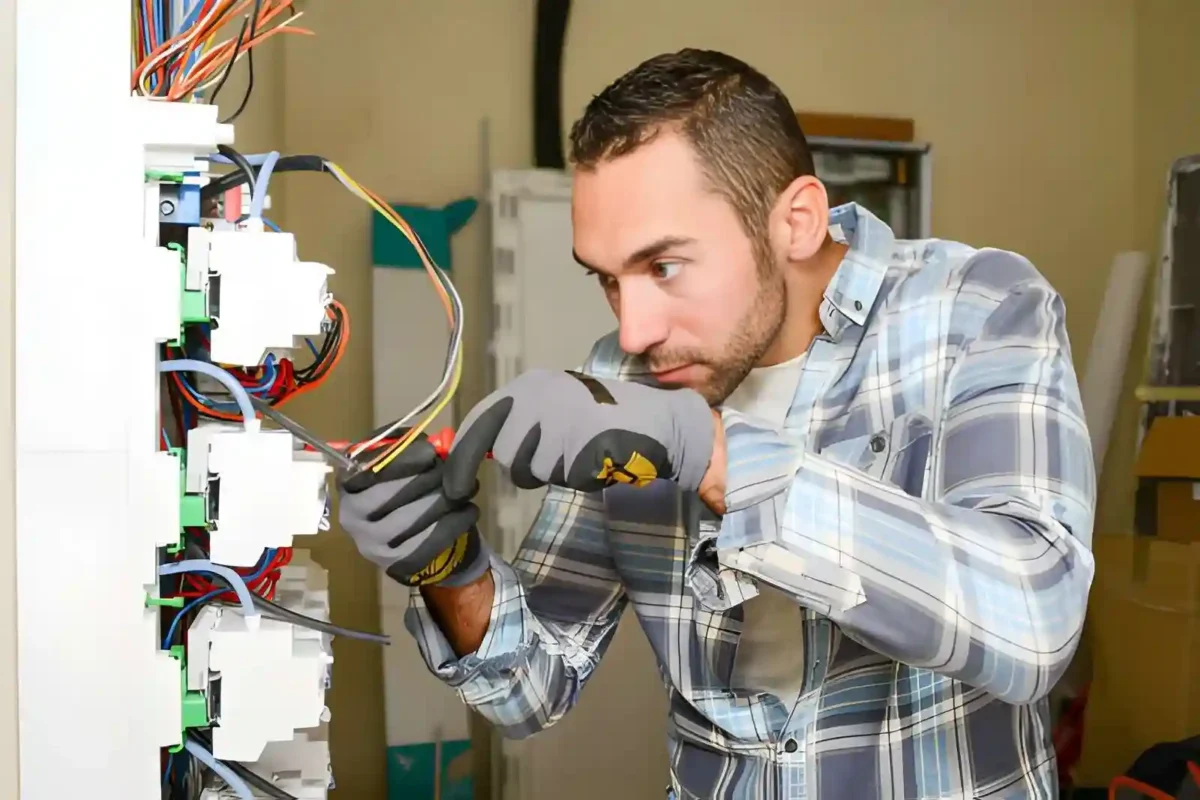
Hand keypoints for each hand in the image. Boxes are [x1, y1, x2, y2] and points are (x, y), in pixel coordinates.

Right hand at [338, 433, 488, 586]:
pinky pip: (428, 542)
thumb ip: (407, 448)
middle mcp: (351, 516)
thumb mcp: (398, 462)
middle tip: (455, 470)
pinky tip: (469, 511)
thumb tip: (434, 444)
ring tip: (468, 489)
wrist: (408, 538)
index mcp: (347, 485)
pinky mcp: (395, 563)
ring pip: (410, 519)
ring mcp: (371, 544)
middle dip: (428, 478)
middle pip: (389, 495)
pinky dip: (454, 523)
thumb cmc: (403, 488)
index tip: (430, 452)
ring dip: (445, 500)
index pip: (367, 469)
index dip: (400, 460)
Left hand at [443, 369, 724, 511]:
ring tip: (583, 452)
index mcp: (530, 385)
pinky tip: (598, 458)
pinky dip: (580, 476)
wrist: (658, 421)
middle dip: (527, 466)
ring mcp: (561, 419)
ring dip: (556, 472)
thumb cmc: (604, 416)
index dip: (463, 455)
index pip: (480, 421)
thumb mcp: (555, 407)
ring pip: (535, 470)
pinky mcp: (581, 444)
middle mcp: (540, 396)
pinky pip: (565, 477)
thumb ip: (518, 424)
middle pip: (507, 453)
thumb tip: (477, 450)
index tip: (453, 485)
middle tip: (556, 459)